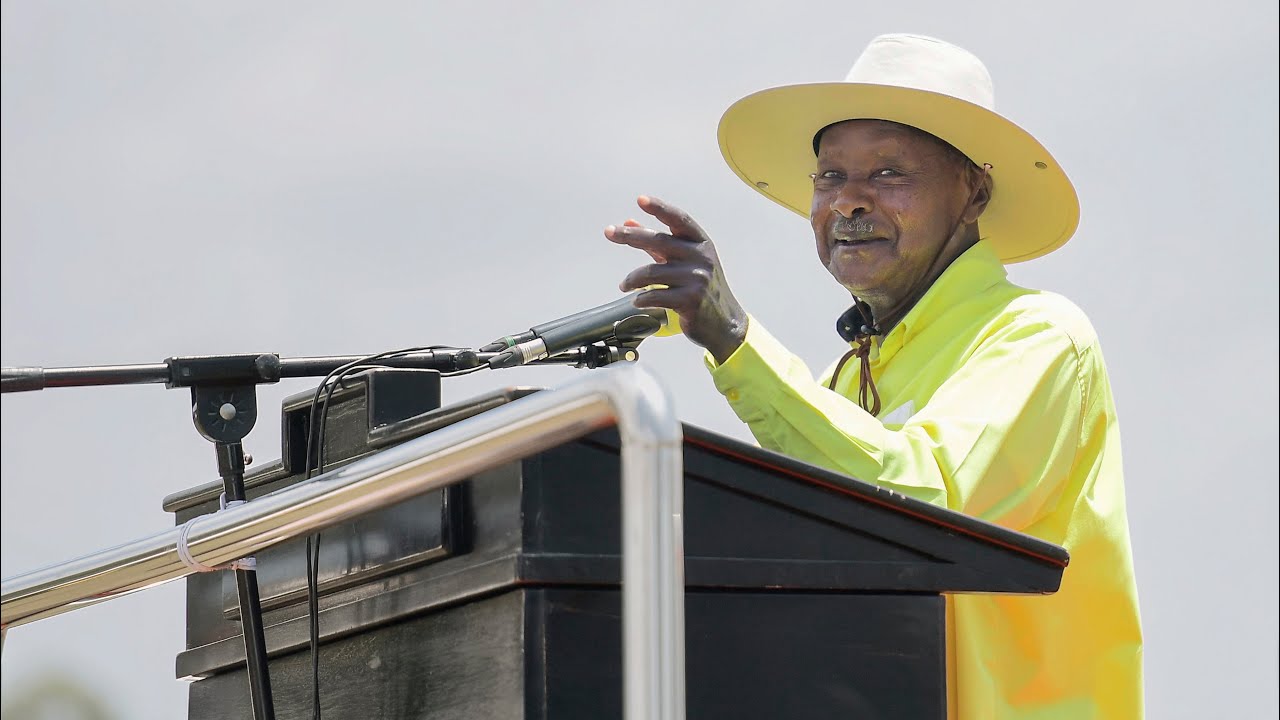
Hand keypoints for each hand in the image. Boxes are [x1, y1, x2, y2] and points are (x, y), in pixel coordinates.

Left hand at [605, 195, 747, 363]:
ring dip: (632, 279)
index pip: (678, 220)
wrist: (724, 322)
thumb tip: (628, 222)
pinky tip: (637, 301)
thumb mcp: (684, 261)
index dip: (660, 208)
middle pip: (660, 241)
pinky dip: (641, 298)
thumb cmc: (699, 287)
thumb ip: (657, 242)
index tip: (641, 200)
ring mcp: (697, 279)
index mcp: (700, 243)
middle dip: (631, 235)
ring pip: (652, 273)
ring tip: (624, 286)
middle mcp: (701, 257)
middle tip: (609, 232)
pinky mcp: (691, 300)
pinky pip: (655, 296)